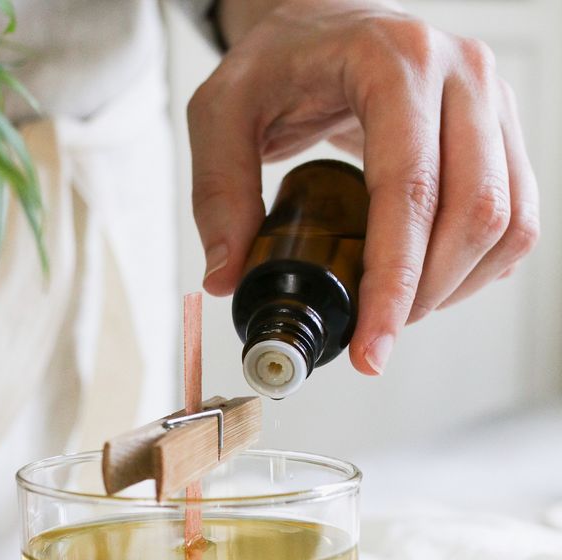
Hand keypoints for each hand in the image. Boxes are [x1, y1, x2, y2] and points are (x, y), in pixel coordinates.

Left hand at [187, 0, 539, 373]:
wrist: (325, 25)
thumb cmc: (280, 63)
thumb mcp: (221, 113)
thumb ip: (219, 193)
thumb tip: (227, 278)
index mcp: (393, 62)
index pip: (409, 189)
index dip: (393, 282)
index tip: (370, 347)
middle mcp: (461, 74)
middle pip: (474, 212)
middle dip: (424, 295)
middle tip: (375, 337)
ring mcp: (493, 102)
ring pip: (507, 221)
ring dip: (456, 287)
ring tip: (398, 311)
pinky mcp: (504, 132)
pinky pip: (519, 218)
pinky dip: (480, 269)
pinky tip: (432, 283)